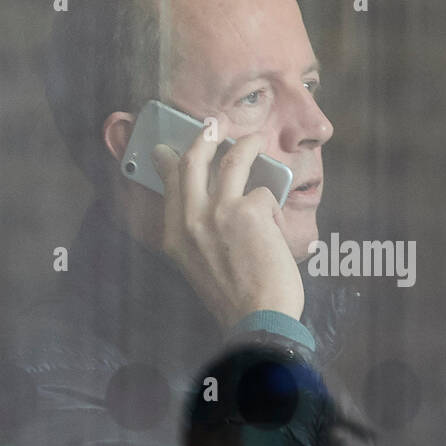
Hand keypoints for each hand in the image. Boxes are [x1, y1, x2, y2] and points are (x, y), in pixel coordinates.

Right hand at [151, 125, 304, 330]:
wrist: (257, 318)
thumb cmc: (235, 299)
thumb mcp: (198, 266)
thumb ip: (196, 234)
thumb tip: (205, 205)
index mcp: (174, 237)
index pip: (170, 185)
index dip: (171, 161)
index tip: (170, 149)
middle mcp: (190, 220)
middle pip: (193, 162)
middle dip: (204, 137)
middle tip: (214, 126)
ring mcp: (218, 212)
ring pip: (231, 161)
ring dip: (246, 146)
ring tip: (256, 141)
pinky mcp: (249, 210)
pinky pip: (264, 193)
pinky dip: (273, 206)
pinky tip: (276, 225)